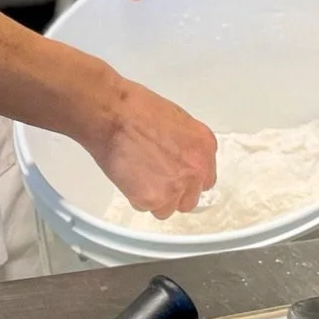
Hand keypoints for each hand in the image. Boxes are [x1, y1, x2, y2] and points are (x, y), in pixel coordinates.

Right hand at [88, 80, 216, 218]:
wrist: (113, 114)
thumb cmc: (136, 110)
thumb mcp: (176, 121)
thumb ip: (185, 146)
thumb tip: (179, 159)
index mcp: (204, 147)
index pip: (205, 180)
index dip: (187, 180)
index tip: (176, 177)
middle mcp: (196, 169)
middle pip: (189, 199)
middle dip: (172, 193)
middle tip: (153, 178)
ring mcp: (176, 186)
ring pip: (167, 209)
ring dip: (153, 198)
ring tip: (137, 174)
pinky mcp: (153, 198)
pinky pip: (145, 208)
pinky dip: (135, 197)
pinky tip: (128, 176)